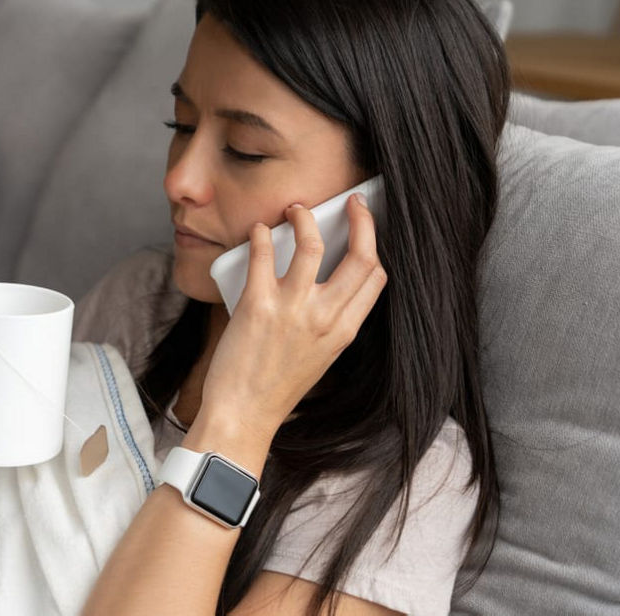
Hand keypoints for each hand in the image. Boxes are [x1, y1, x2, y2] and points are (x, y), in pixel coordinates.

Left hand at [200, 194, 386, 439]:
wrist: (243, 415)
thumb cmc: (276, 388)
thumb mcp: (320, 355)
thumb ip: (329, 320)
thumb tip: (325, 280)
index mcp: (344, 331)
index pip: (376, 276)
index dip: (374, 244)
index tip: (365, 225)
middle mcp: (325, 317)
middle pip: (361, 255)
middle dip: (360, 219)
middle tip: (350, 203)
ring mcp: (293, 310)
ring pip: (312, 243)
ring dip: (304, 217)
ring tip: (294, 210)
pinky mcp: (257, 306)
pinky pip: (262, 255)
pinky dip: (259, 235)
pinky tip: (257, 230)